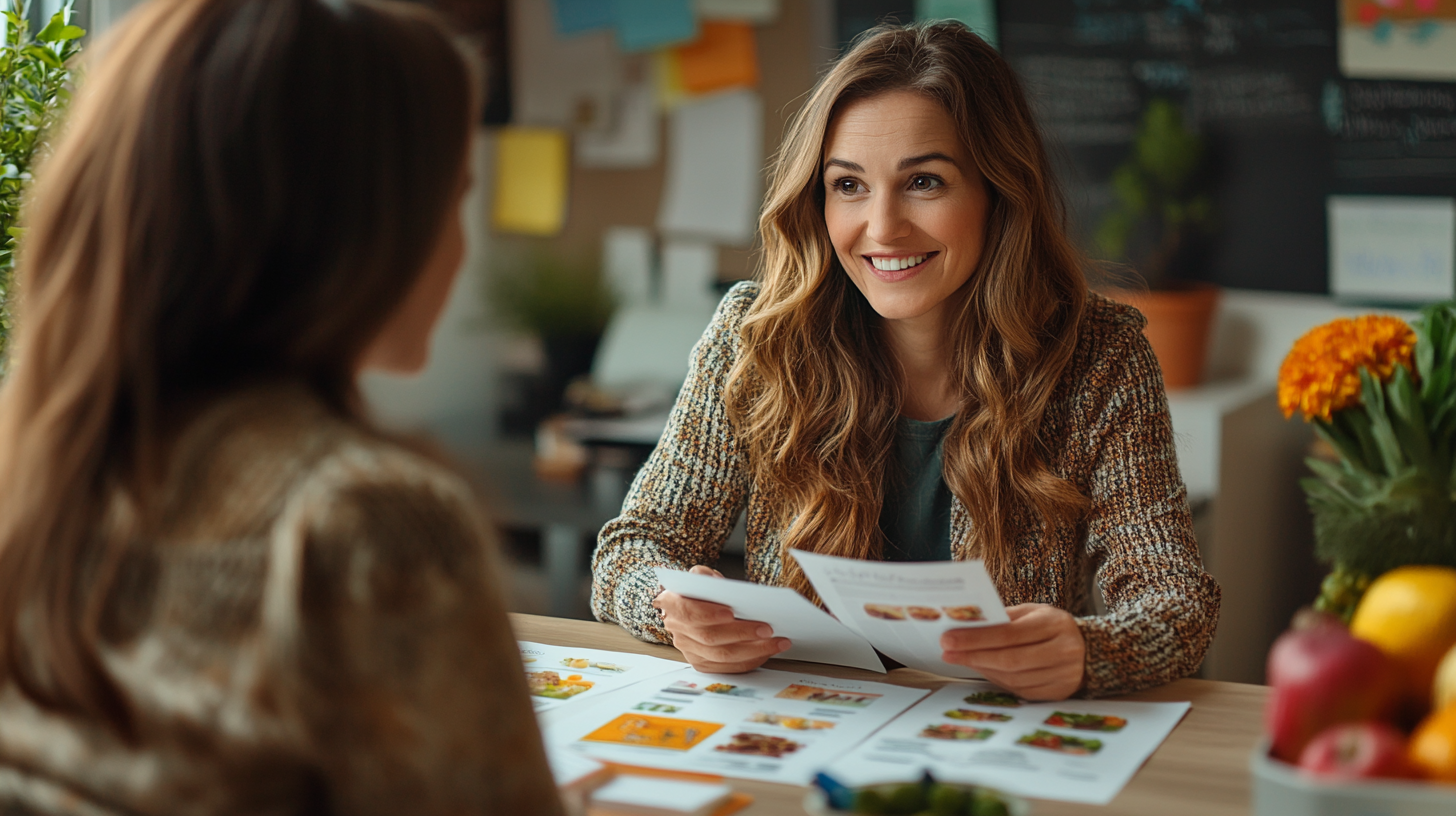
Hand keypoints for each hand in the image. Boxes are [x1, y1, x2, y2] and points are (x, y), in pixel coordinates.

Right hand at [652, 565, 790, 672]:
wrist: (693, 605)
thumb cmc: (701, 590)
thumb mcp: (700, 576)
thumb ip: (705, 577)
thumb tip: (718, 584)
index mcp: (672, 604)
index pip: (689, 612)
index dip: (709, 614)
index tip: (731, 612)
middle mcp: (677, 629)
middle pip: (710, 637)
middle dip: (742, 633)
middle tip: (767, 629)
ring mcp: (688, 649)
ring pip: (721, 656)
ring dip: (753, 650)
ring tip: (777, 642)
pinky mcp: (702, 663)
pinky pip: (727, 667)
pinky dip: (750, 660)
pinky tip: (767, 651)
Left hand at [940, 604, 1085, 700]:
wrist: (1089, 650)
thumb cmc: (1051, 627)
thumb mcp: (1033, 613)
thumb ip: (1005, 618)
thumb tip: (967, 626)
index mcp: (1055, 624)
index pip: (1009, 634)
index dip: (976, 638)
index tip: (949, 638)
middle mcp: (1063, 651)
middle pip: (1009, 659)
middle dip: (973, 656)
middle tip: (948, 652)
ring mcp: (1063, 676)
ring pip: (1013, 678)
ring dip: (982, 669)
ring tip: (961, 659)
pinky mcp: (1058, 693)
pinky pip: (1020, 690)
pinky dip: (998, 680)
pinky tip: (984, 670)